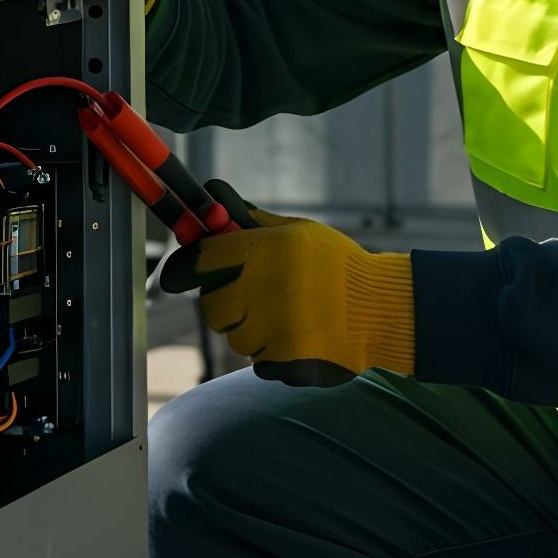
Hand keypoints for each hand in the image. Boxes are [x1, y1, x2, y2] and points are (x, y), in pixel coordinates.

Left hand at [160, 183, 414, 385]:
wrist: (380, 308)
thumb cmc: (334, 263)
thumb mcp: (294, 231)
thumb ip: (247, 219)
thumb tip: (210, 191)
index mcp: (262, 253)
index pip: (198, 263)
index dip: (182, 270)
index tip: (177, 276)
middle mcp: (262, 292)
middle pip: (212, 308)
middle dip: (226, 302)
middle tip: (253, 295)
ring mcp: (272, 333)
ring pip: (237, 339)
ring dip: (253, 330)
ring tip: (290, 314)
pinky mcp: (284, 365)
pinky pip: (260, 363)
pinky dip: (274, 354)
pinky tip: (302, 335)